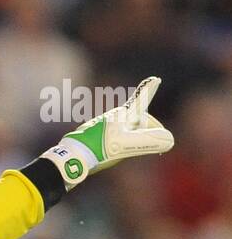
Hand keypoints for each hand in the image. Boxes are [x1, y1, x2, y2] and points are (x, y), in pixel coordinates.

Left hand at [41, 76, 173, 188]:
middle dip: (149, 128)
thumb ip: (148, 142)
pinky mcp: (94, 137)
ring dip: (135, 136)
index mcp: (123, 116)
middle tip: (158, 142)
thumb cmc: (98, 149)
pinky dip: (121, 142)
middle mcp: (113, 118)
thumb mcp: (125, 145)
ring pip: (125, 128)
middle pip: (137, 119)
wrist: (70, 159)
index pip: (141, 102)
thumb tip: (169, 140)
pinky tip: (114, 153)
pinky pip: (113, 136)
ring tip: (136, 150)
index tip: (155, 79)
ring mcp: (103, 126)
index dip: (149, 90)